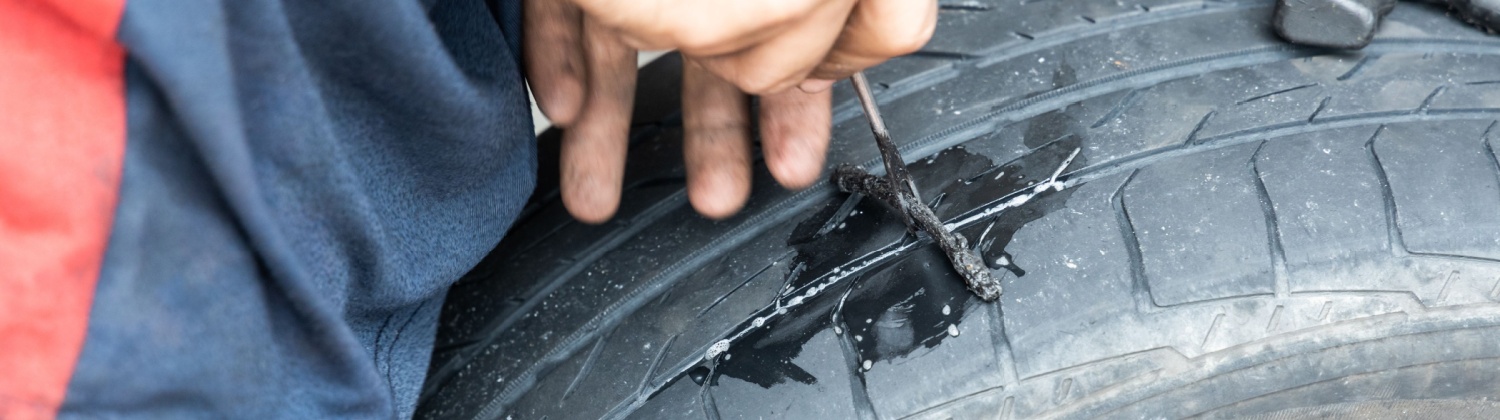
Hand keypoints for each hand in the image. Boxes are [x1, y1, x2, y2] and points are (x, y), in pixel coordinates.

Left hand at [525, 0, 937, 222]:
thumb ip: (838, 20)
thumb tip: (800, 67)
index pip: (819, 37)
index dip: (804, 101)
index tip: (795, 166)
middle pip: (724, 54)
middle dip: (713, 139)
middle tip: (718, 203)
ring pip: (632, 45)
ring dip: (612, 129)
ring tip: (595, 200)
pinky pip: (566, 10)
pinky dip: (561, 62)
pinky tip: (561, 107)